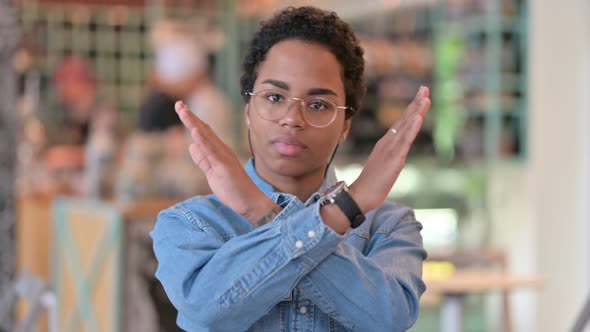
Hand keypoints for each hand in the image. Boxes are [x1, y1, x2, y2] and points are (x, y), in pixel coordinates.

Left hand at [174, 101, 275, 222]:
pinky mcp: (224, 166)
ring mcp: (223, 157)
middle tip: (178, 104)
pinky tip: (195, 131)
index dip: (192, 121)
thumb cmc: (233, 189)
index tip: (181, 109)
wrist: (250, 202)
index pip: (203, 133)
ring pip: (206, 136)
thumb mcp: (212, 173)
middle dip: (190, 117)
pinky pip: (211, 152)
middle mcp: (222, 150)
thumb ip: (202, 160)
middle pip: (203, 130)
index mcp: (219, 152)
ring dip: (193, 123)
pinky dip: (203, 141)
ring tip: (182, 110)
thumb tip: (191, 145)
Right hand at [349, 86, 430, 212]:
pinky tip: (418, 117)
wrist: (359, 196)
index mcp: (385, 144)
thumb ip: (389, 158)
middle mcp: (387, 143)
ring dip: (416, 111)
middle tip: (424, 88)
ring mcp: (390, 150)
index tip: (420, 97)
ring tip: (425, 98)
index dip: (411, 110)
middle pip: (404, 120)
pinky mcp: (394, 159)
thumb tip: (395, 156)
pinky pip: (405, 141)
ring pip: (405, 127)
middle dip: (415, 104)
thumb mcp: (383, 167)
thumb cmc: (370, 185)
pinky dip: (412, 128)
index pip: (401, 124)